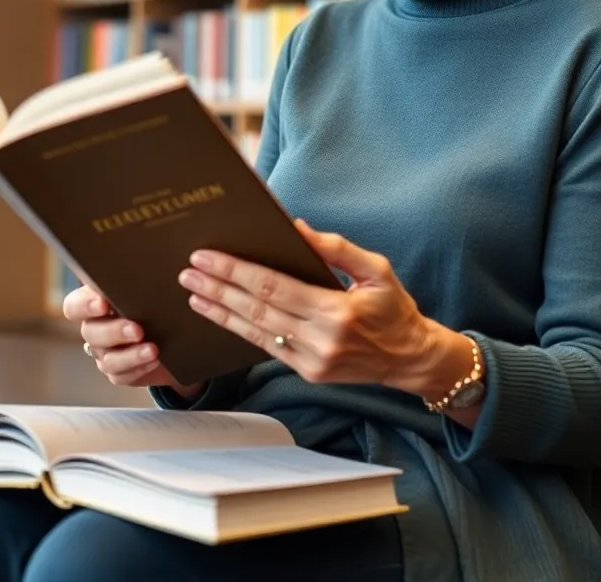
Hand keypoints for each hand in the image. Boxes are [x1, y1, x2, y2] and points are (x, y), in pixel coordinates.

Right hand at [63, 285, 202, 399]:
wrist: (176, 330)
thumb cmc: (158, 296)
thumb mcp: (150, 282)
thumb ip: (140, 274)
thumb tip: (150, 260)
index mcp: (96, 301)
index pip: (75, 305)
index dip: (85, 305)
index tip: (103, 303)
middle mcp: (95, 328)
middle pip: (91, 333)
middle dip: (114, 331)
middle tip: (137, 329)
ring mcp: (105, 352)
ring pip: (107, 358)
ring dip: (130, 355)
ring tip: (153, 349)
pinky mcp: (120, 372)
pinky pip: (122, 375)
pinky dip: (138, 368)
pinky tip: (155, 359)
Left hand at [178, 219, 464, 396]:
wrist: (411, 359)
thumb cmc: (394, 309)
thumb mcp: (377, 269)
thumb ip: (337, 248)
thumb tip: (296, 228)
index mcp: (336, 311)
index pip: (274, 287)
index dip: (237, 272)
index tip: (208, 257)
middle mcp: (320, 340)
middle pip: (257, 310)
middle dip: (219, 289)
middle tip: (188, 271)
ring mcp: (311, 362)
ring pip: (255, 332)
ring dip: (221, 312)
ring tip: (193, 293)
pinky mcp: (307, 373)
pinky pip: (266, 348)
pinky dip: (240, 330)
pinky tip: (220, 315)